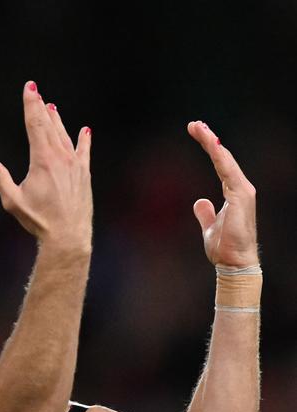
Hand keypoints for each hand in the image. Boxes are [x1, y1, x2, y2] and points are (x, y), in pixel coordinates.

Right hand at [0, 81, 92, 254]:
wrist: (68, 236)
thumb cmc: (38, 220)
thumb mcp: (13, 200)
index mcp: (43, 160)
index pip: (35, 123)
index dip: (31, 104)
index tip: (30, 87)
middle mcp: (61, 157)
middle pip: (50, 126)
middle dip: (41, 107)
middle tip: (37, 92)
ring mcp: (75, 165)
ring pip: (65, 136)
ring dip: (58, 121)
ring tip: (53, 108)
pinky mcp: (84, 175)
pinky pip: (84, 152)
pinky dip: (83, 140)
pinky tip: (84, 130)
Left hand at [188, 121, 258, 267]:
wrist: (234, 263)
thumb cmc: (225, 248)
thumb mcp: (210, 227)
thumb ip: (205, 213)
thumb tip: (199, 202)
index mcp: (233, 192)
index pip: (220, 164)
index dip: (210, 148)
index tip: (197, 133)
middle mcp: (240, 188)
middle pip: (223, 157)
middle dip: (209, 139)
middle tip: (194, 124)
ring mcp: (242, 191)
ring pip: (225, 160)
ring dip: (211, 143)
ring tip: (198, 127)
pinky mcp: (241, 196)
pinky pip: (228, 172)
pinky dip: (219, 157)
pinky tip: (210, 144)